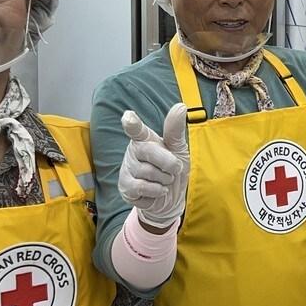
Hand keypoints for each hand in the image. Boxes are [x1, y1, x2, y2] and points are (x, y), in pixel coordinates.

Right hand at [118, 104, 188, 228]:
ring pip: (149, 172)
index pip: (137, 129)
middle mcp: (133, 151)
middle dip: (169, 163)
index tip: (128, 117)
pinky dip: (157, 190)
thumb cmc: (172, 169)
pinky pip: (142, 187)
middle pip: (150, 151)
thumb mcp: (178, 149)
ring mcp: (127, 168)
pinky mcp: (125, 186)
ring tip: (163, 180)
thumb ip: (175, 130)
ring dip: (164, 180)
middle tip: (175, 169)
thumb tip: (180, 106)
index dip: (132, 123)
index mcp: (146, 138)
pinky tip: (157, 190)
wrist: (170, 199)